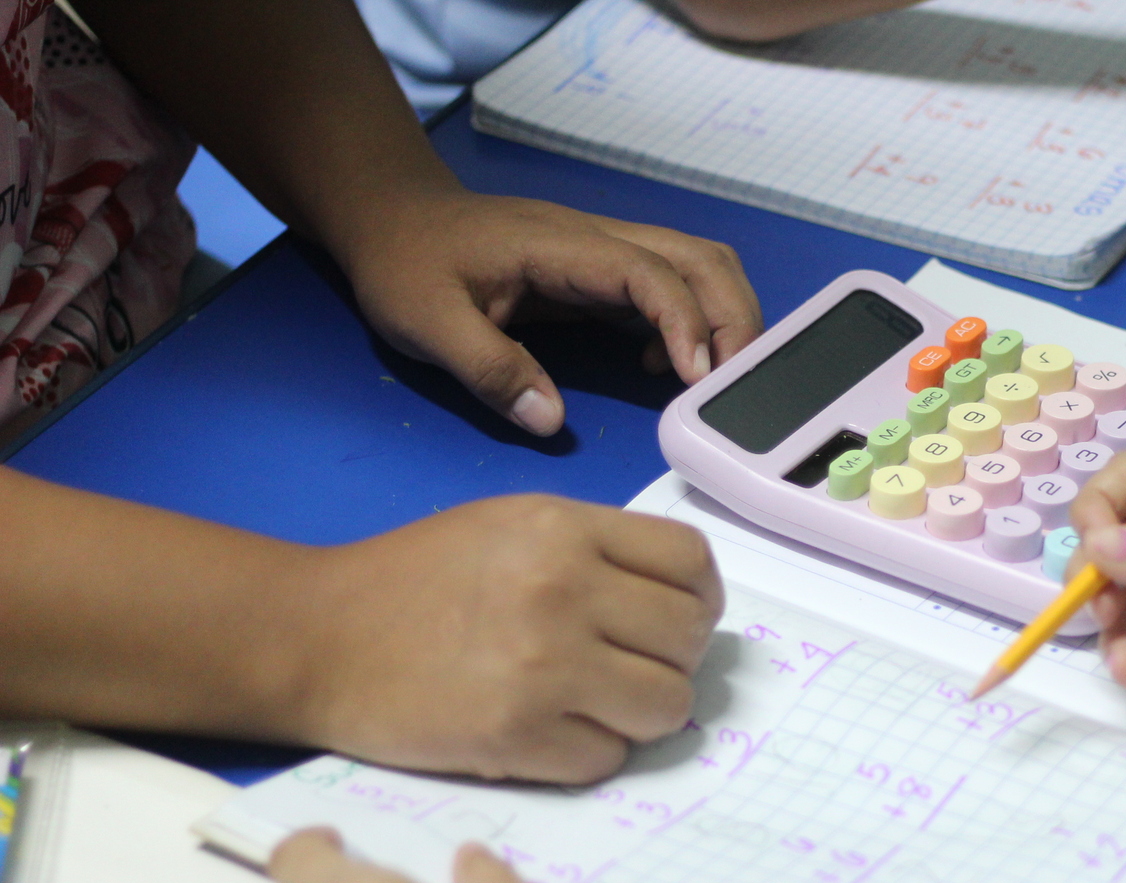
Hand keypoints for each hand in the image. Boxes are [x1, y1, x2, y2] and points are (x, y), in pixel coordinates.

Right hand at [292, 494, 722, 782]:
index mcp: (564, 529)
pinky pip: (609, 759)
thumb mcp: (511, 526)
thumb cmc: (412, 580)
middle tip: (628, 667)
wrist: (315, 637)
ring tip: (593, 703)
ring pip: (666, 708)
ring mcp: (543, 667)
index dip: (699, 599)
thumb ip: (597, 552)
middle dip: (670, 661)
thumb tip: (682, 604)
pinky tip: (549, 731)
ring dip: (639, 715)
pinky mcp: (517, 736)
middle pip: (689, 640)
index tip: (676, 620)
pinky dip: (590, 753)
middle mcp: (563, 590)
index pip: (692, 563)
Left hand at [336, 190, 762, 435]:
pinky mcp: (601, 274)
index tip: (695, 379)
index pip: (650, 272)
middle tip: (733, 386)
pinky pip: (671, 290)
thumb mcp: (424, 321)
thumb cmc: (404, 262)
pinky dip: (691, 328)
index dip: (684, 322)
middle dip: (733, 319)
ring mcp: (603, 254)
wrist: (390, 218)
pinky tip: (664, 369)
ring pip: (697, 267)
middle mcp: (596, 240)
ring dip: (724, 319)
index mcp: (560, 246)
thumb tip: (549, 419)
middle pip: (701, 259)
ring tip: (715, 381)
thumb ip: (488, 369)